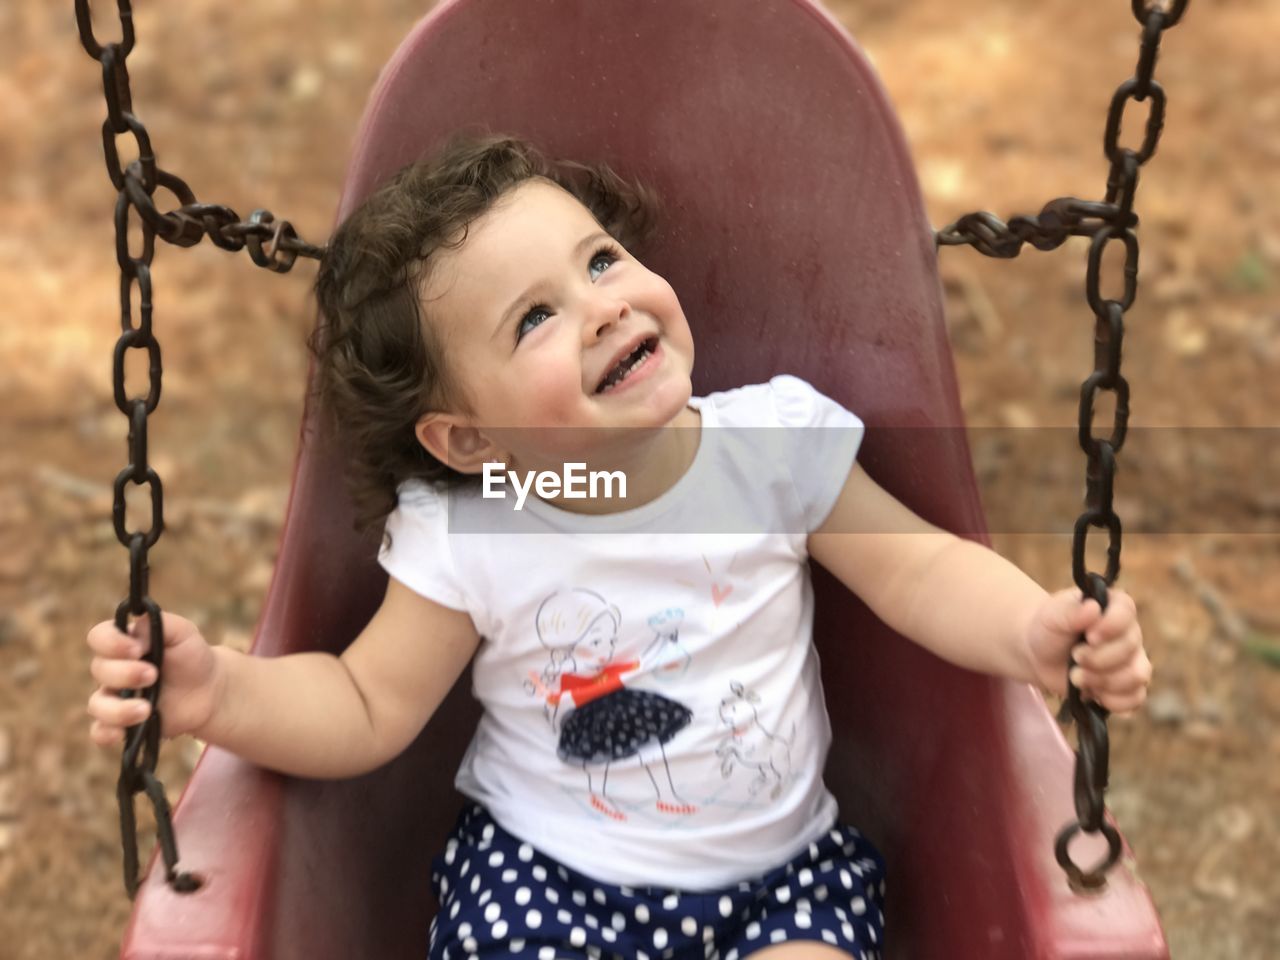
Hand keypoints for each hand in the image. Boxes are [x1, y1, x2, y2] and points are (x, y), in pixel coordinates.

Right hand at [86, 612, 222, 745]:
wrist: (209, 690)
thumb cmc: (192, 656)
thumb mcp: (183, 632)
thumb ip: (159, 623)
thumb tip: (133, 633)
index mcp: (123, 643)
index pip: (98, 637)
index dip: (111, 643)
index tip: (136, 649)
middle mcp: (112, 669)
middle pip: (99, 670)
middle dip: (125, 673)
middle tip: (153, 675)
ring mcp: (115, 698)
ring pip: (97, 704)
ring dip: (118, 708)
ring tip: (146, 709)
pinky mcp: (121, 723)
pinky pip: (99, 732)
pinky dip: (106, 733)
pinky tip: (121, 733)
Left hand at [1025, 587, 1151, 714]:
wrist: (1040, 655)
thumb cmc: (1049, 629)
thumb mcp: (1052, 616)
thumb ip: (1070, 612)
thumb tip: (1093, 608)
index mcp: (1115, 607)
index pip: (1127, 613)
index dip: (1111, 627)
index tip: (1089, 636)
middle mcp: (1130, 633)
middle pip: (1130, 649)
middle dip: (1098, 659)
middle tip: (1074, 657)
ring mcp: (1132, 661)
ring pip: (1136, 676)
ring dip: (1103, 681)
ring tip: (1076, 677)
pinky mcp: (1127, 686)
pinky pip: (1135, 698)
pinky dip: (1113, 701)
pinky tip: (1092, 695)